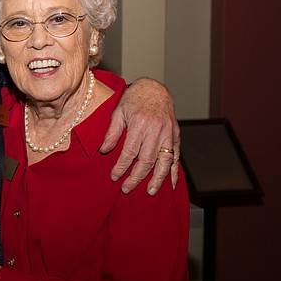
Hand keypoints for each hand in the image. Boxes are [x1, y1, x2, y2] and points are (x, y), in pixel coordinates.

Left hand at [102, 77, 179, 194]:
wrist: (154, 89)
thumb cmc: (134, 100)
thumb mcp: (118, 112)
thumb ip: (112, 132)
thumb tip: (104, 151)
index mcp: (140, 124)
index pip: (130, 152)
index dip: (122, 167)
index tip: (114, 177)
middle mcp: (157, 130)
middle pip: (147, 160)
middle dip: (136, 177)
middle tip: (127, 189)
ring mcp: (169, 133)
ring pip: (164, 161)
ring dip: (157, 178)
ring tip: (150, 191)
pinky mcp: (176, 136)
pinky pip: (176, 156)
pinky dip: (174, 171)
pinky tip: (172, 184)